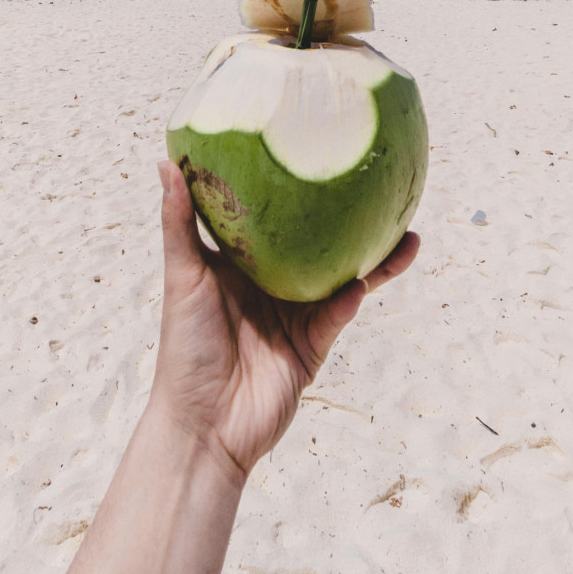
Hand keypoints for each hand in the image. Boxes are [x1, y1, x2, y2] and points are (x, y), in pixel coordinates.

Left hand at [150, 159, 420, 482]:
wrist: (203, 426)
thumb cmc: (184, 347)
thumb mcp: (182, 276)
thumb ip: (179, 222)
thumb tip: (165, 162)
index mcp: (240, 262)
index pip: (270, 215)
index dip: (291, 186)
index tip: (313, 148)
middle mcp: (271, 282)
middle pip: (318, 242)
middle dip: (349, 218)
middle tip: (377, 182)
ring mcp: (296, 313)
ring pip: (343, 275)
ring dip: (374, 258)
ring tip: (406, 234)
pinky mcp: (313, 344)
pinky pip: (337, 314)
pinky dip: (349, 297)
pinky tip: (363, 281)